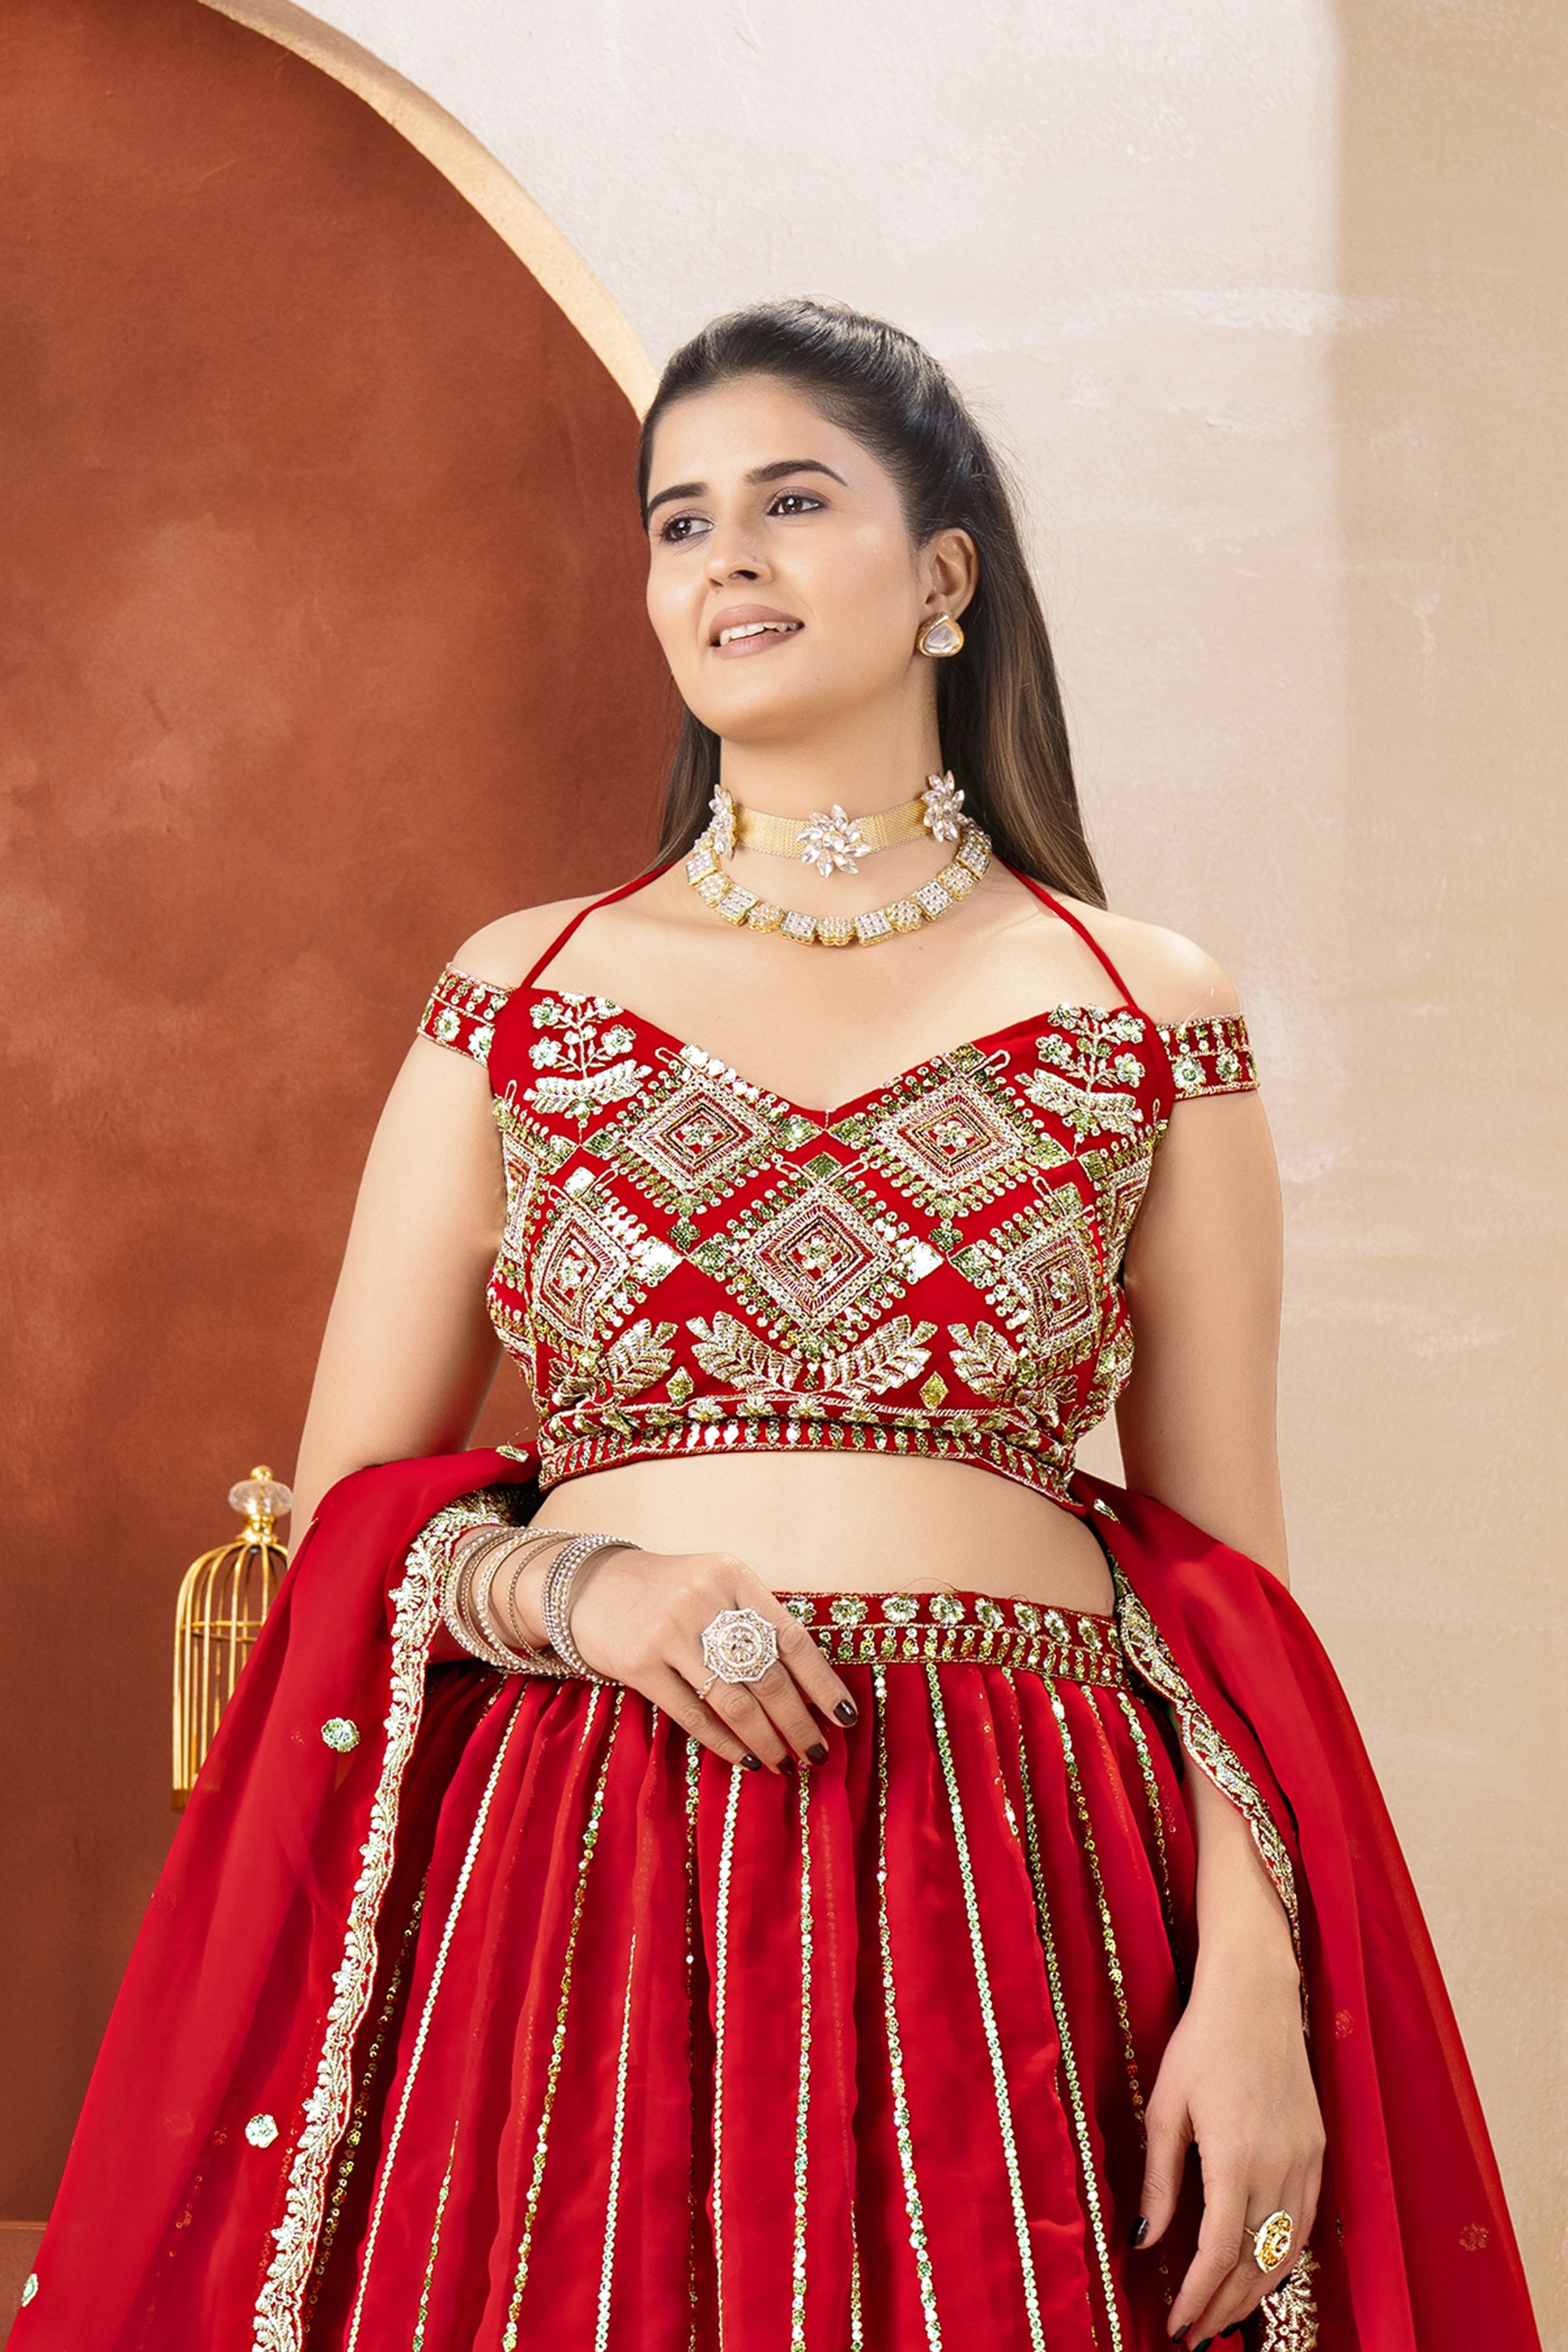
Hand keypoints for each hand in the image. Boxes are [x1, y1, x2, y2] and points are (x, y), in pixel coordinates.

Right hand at [509, 1542, 858, 1772]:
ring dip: (768, 1739)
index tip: (847, 1716)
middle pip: (767, 1674)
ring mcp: (669, 1632)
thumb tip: (810, 1686)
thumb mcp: (715, 1585)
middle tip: (819, 1752)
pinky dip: (725, 1743)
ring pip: (734, 1701)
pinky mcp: (639, 1664)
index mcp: (733, 1575)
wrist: (591, 1585)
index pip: (792, 1636)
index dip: (823, 1682)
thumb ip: (755, 1619)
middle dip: (799, 1722)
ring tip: (788, 1763)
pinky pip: (693, 1715)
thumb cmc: (669, 1591)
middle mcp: (703, 1599)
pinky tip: (747, 1759)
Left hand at [1136, 1931, 1323, 2344]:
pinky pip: (1304, 2222)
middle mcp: (1278, 2167)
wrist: (1256, 1993)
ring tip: (1224, 2316)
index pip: (1218, 2253)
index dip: (1198, 2296)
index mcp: (1234, 2158)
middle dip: (1224, 2308)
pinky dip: (1282, 2257)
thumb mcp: (1164, 2107)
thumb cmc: (1202, 2043)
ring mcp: (1304, 2160)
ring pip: (1285, 2250)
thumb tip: (1144, 2242)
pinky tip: (1260, 2270)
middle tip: (1195, 2334)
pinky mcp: (1317, 2150)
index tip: (1177, 2325)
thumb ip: (1159, 2180)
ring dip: (1255, 2292)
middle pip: (1254, 2263)